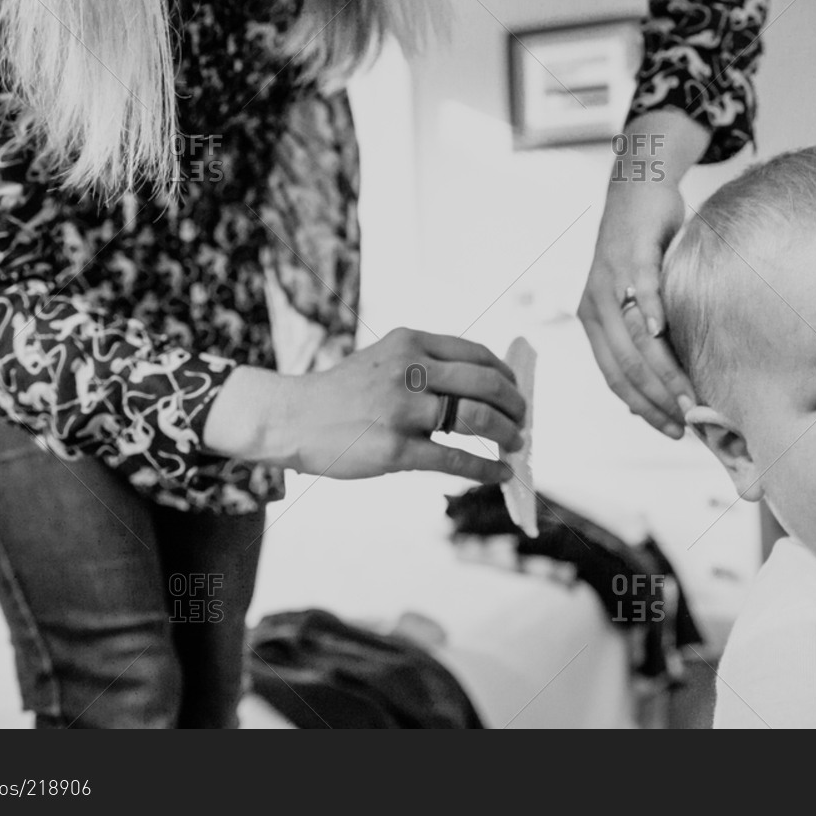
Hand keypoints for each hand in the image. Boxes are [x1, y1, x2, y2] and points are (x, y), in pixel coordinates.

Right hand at [276, 328, 525, 482]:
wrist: (291, 417)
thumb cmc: (341, 394)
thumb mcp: (384, 360)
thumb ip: (426, 366)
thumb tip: (483, 388)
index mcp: (410, 342)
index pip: (477, 354)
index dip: (506, 376)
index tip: (516, 392)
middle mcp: (409, 369)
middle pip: (485, 384)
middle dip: (515, 405)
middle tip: (523, 421)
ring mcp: (402, 410)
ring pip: (477, 419)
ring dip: (506, 434)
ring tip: (515, 445)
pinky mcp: (395, 449)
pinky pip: (455, 460)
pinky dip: (486, 469)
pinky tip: (499, 473)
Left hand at [579, 178, 697, 438]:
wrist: (636, 189)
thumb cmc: (642, 250)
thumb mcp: (632, 298)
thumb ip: (640, 338)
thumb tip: (656, 388)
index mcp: (592, 322)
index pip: (615, 377)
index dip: (642, 408)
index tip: (671, 430)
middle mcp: (594, 304)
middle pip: (625, 364)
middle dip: (657, 400)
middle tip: (687, 422)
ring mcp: (611, 279)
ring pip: (634, 336)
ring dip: (661, 370)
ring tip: (686, 395)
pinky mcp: (632, 252)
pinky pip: (640, 286)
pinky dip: (650, 309)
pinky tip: (663, 331)